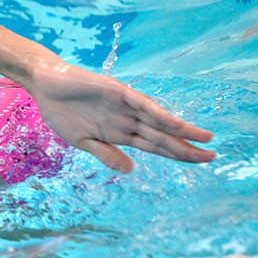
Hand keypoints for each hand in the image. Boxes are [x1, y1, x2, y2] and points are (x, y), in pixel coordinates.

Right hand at [25, 61, 214, 172]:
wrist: (45, 87)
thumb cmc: (61, 113)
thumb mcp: (82, 142)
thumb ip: (106, 154)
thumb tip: (131, 170)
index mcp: (120, 134)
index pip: (156, 147)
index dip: (177, 154)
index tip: (199, 162)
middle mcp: (128, 121)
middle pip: (162, 137)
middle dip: (186, 147)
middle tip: (212, 156)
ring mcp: (124, 106)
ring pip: (158, 121)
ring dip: (180, 130)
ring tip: (204, 138)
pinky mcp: (117, 93)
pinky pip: (142, 105)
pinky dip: (158, 114)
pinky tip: (175, 123)